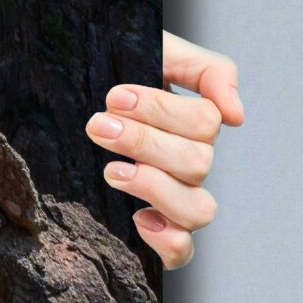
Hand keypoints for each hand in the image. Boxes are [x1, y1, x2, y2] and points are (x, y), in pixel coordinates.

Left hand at [85, 31, 242, 269]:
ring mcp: (174, 196)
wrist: (66, 87)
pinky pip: (181, 252)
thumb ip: (207, 70)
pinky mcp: (154, 227)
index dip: (161, 110)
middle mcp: (189, 162)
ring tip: (111, 170)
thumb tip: (236, 116)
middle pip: (197, 163)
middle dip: (144, 142)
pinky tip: (138, 218)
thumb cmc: (113, 68)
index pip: (205, 122)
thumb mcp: (158, 50)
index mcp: (193, 122)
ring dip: (154, 187)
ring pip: (198, 210)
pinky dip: (168, 241)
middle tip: (98, 126)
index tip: (114, 96)